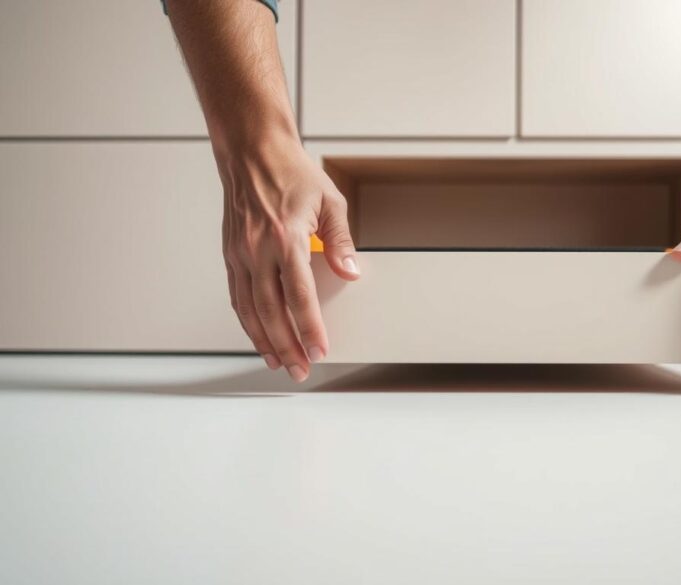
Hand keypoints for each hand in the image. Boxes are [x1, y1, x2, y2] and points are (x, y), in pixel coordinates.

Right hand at [217, 132, 358, 381]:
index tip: (320, 349)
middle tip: (301, 369)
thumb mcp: (330, 201)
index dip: (310, 327)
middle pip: (271, 311)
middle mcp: (258, 249)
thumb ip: (342, 241)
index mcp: (285, 237)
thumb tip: (351, 272)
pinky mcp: (230, 254)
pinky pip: (238, 296)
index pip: (299, 295)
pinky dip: (248, 321)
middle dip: (287, 345)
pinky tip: (260, 336)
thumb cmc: (292, 172)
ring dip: (265, 340)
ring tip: (280, 362)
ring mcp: (240, 253)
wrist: (252, 151)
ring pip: (249, 309)